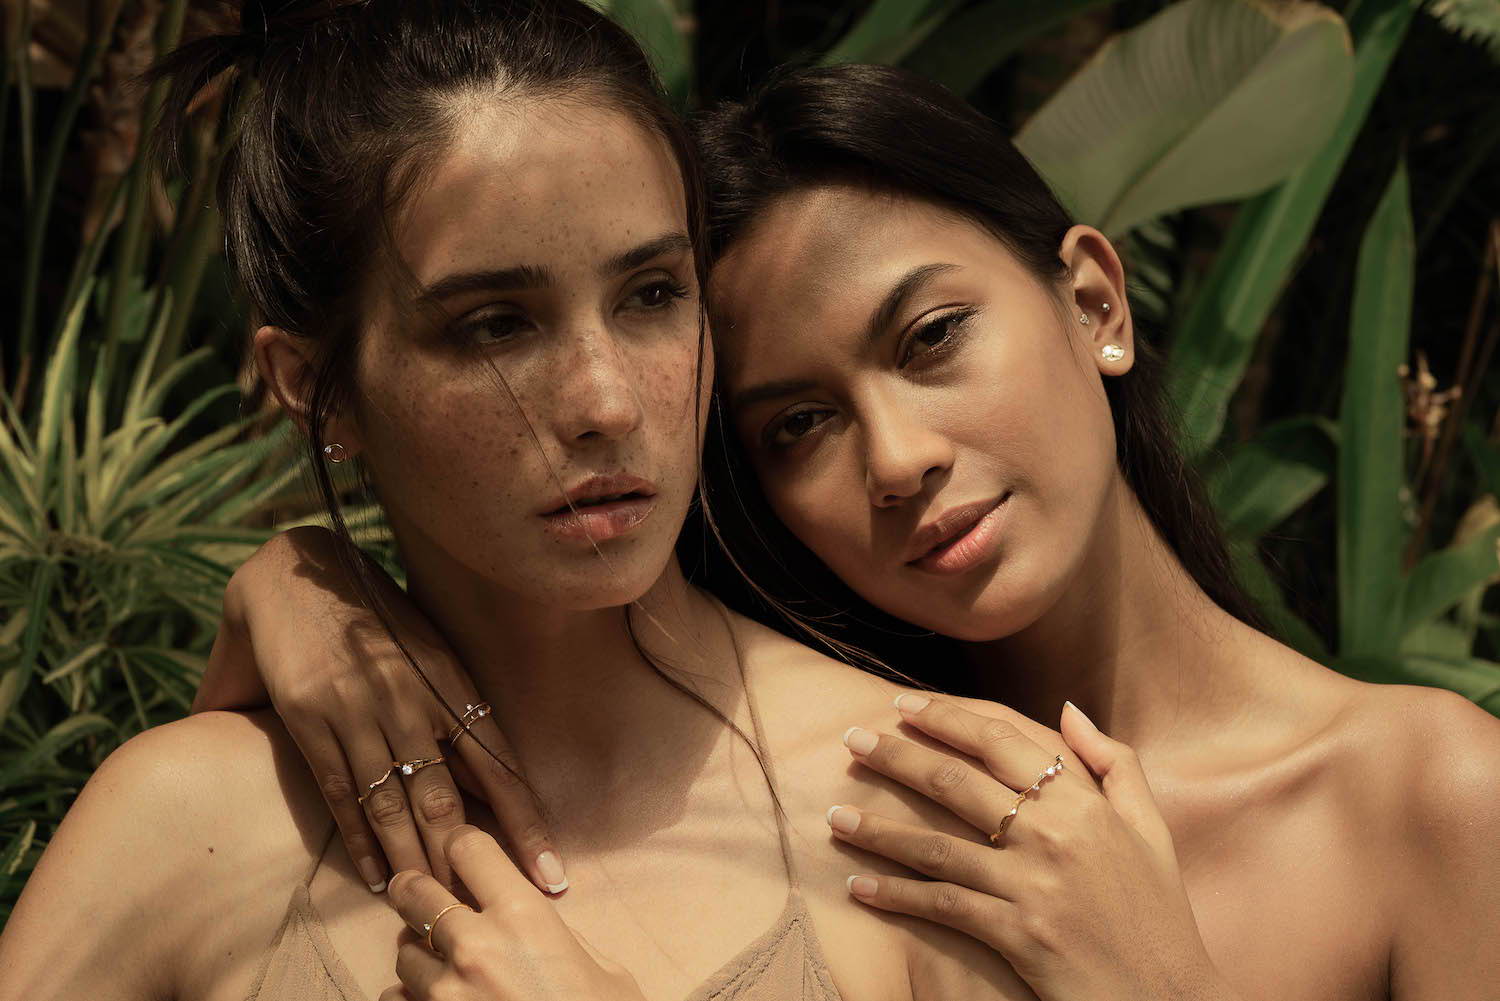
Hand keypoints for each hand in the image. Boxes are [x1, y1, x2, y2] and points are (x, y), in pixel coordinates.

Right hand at [198, 526, 564, 895]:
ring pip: (396, 805)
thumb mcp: (429, 651)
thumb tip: (486, 777)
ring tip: (433, 903)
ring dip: (416, 861)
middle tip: (492, 905)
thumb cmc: (374, 616)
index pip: (499, 764)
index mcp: (450, 680)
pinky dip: (362, 839)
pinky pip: (343, 792)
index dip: (525, 822)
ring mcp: (360, 709)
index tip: (551, 871)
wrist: (297, 571)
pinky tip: (377, 874)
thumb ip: (455, 712)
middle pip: (449, 797)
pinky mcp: (312, 718)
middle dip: (471, 858)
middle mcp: (411, 698)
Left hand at [380, 826, 644, 1000]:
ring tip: (444, 971)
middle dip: (416, 892)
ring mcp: (444, 995)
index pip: (468, 847)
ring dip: (418, 957)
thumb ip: (558, 937)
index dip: (463, 848)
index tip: (463, 857)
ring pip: (401, 954)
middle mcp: (475, 947)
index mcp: (524, 917)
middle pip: (414, 892)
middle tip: (423, 898)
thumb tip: (533, 921)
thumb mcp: (602, 971)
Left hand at [828, 696, 1233, 1000]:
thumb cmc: (1158, 912)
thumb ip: (1114, 762)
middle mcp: (1053, 835)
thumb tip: (1067, 711)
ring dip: (879, 828)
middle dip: (896, 756)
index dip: (947, 718)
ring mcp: (1032, 885)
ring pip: (937, 845)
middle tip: (851, 740)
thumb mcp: (1151, 827)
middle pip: (956, 781)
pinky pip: (943, 906)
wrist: (1172, 997)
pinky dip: (897, 895)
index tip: (904, 706)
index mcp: (1083, 802)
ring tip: (834, 814)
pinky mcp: (1016, 933)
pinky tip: (859, 885)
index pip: (1001, 740)